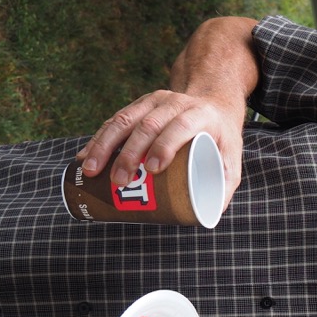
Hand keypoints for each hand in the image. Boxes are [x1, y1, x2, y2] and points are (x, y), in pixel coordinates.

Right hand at [77, 90, 242, 209]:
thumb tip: (208, 215)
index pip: (180, 126)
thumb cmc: (221, 140)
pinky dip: (99, 140)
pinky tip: (85, 158)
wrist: (212, 105)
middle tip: (119, 182)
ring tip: (92, 172)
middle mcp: (176, 103)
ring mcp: (155, 101)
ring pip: (125, 120)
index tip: (151, 170)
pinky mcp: (139, 105)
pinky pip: (115, 121)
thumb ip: (225, 187)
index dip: (165, 146)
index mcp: (201, 115)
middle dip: (130, 154)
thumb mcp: (231, 160)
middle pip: (149, 125)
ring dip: (105, 146)